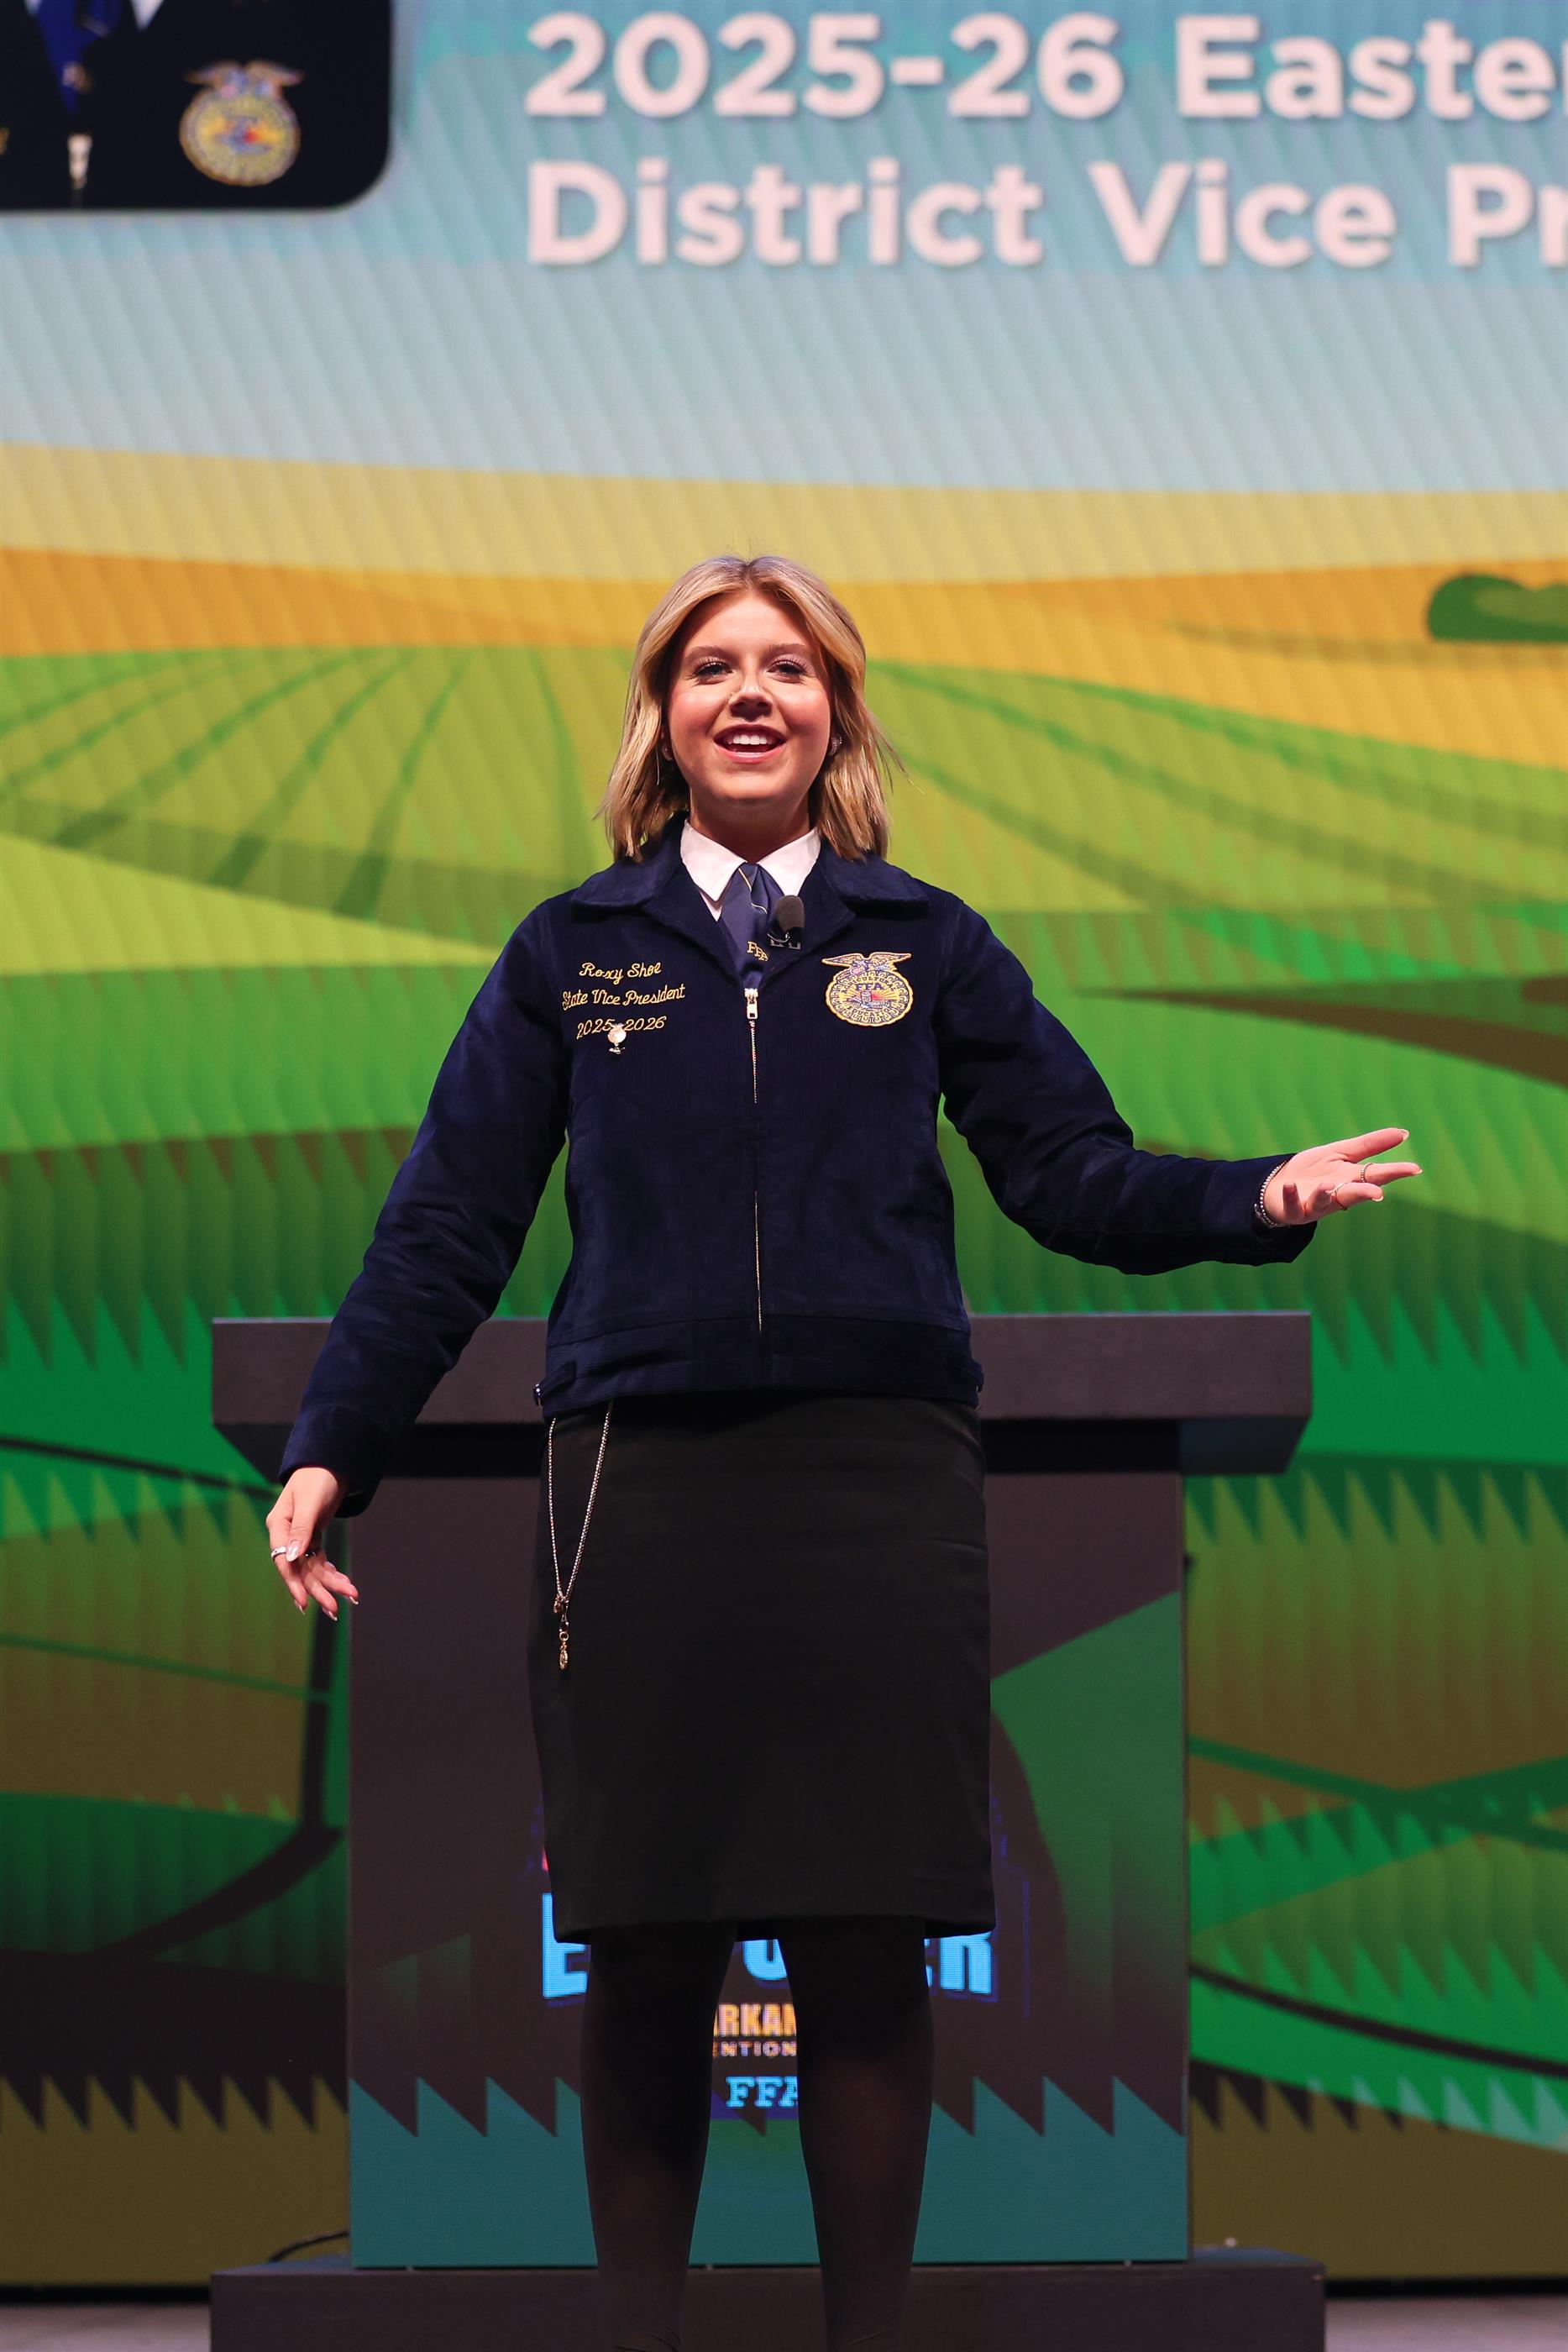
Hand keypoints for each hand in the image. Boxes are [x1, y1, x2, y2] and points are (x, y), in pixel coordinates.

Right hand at [265, 1466, 357, 1619]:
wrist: (332, 1462)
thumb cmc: (318, 1478)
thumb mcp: (309, 1502)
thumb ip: (300, 1529)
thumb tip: (290, 1557)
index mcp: (279, 1525)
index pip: (283, 1561)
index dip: (293, 1584)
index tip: (305, 1604)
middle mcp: (286, 1534)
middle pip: (299, 1569)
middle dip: (318, 1589)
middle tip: (334, 1610)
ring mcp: (299, 1537)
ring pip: (312, 1568)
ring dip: (330, 1583)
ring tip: (350, 1596)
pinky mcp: (312, 1536)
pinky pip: (319, 1560)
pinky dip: (332, 1572)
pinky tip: (345, 1582)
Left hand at [1264, 1127, 1422, 1224]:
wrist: (1277, 1186)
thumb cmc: (1313, 1171)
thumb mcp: (1341, 1153)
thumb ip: (1370, 1145)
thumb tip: (1403, 1133)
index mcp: (1350, 1179)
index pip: (1376, 1174)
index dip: (1394, 1172)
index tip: (1414, 1169)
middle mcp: (1336, 1194)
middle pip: (1353, 1192)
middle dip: (1364, 1193)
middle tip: (1377, 1193)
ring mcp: (1315, 1204)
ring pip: (1323, 1202)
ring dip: (1325, 1195)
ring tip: (1326, 1185)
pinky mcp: (1293, 1209)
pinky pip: (1292, 1204)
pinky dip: (1292, 1196)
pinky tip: (1291, 1185)